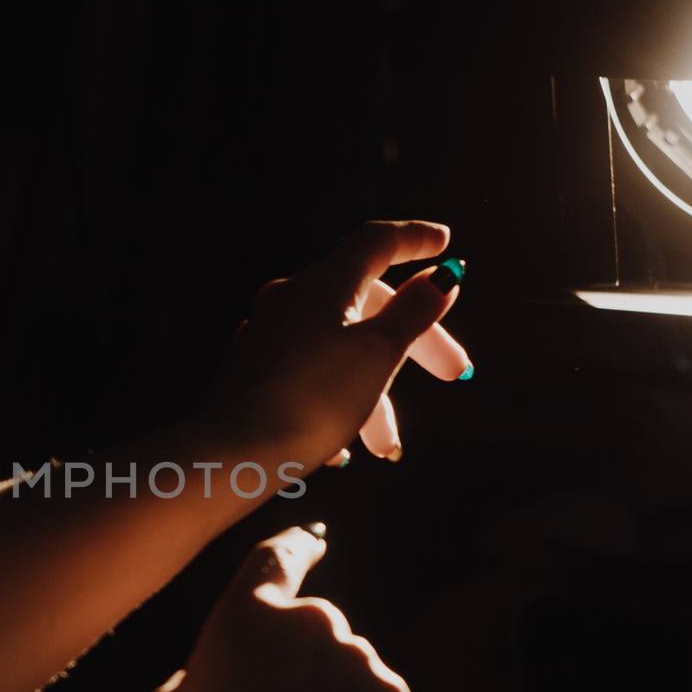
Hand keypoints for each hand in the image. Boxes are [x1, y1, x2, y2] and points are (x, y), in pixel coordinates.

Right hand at [140, 526, 415, 691]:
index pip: (276, 559)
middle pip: (312, 629)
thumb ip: (187, 682)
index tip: (313, 540)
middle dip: (300, 664)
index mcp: (250, 611)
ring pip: (348, 670)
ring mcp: (358, 657)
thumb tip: (199, 686)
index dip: (294, 547)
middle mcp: (311, 620)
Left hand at [206, 220, 469, 470]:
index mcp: (325, 283)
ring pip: (339, 350)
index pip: (376, 243)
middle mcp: (292, 299)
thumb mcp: (378, 353)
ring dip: (373, 394)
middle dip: (413, 343)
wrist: (236, 452)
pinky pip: (311, 377)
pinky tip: (342, 450)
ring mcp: (269, 335)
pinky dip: (337, 403)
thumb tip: (441, 275)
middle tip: (454, 374)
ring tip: (384, 448)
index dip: (413, 240)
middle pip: (366, 304)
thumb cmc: (316, 397)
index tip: (444, 242)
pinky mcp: (254, 372)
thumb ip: (413, 312)